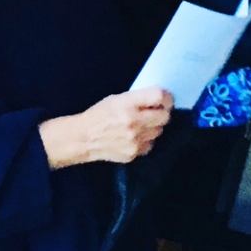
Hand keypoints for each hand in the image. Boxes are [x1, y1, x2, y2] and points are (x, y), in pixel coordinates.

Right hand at [40, 91, 172, 168]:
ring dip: (153, 127)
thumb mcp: (115, 99)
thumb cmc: (99, 115)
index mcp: (127, 104)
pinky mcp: (135, 153)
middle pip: (164, 116)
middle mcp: (133, 122)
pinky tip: (134, 136)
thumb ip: (137, 98)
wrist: (84, 138)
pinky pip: (150, 144)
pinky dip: (146, 139)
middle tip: (154, 112)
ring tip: (140, 124)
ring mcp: (135, 140)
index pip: (159, 97)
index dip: (166, 97)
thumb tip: (160, 99)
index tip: (166, 98)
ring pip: (159, 131)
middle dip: (161, 113)